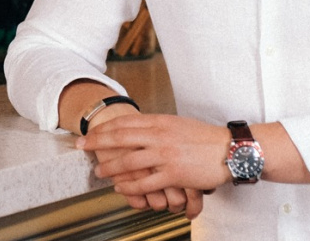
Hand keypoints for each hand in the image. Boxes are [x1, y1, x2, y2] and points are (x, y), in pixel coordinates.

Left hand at [76, 113, 229, 216]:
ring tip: (98, 171)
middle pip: (121, 137)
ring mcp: (166, 155)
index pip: (126, 122)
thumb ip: (158, 126)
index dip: (105, 127)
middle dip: (98, 142)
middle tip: (81, 145)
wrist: (228, 149)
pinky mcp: (173, 174)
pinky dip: (130, 187)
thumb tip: (139, 128)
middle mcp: (160, 135)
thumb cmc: (204, 137)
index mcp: (160, 121)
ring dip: (110, 167)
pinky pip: (146, 183)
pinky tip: (121, 188)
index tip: (90, 131)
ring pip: (129, 161)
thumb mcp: (178, 124)